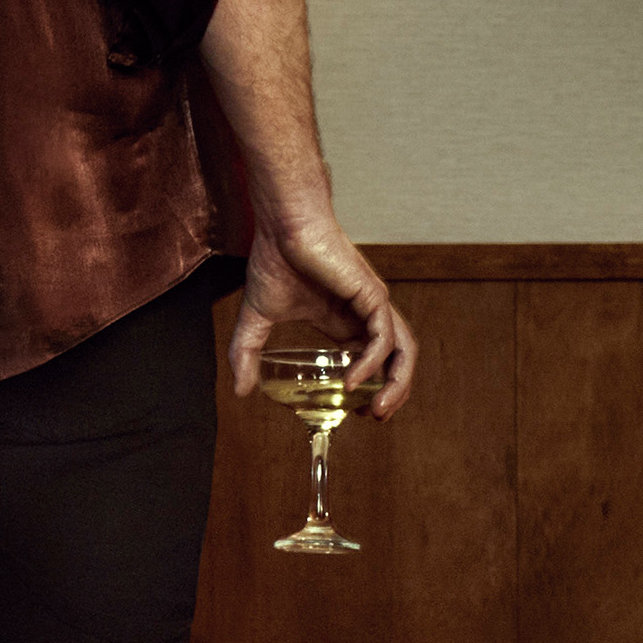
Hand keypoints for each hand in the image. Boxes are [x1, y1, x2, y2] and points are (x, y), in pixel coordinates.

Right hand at [227, 220, 413, 416]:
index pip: (373, 360)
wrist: (283, 224)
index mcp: (345, 321)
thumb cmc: (275, 258)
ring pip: (403, 352)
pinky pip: (383, 338)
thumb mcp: (257, 317)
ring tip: (377, 410)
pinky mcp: (372, 295)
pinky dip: (371, 363)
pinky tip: (352, 382)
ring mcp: (373, 305)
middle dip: (394, 392)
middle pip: (398, 360)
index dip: (373, 388)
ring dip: (397, 384)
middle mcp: (365, 315)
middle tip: (376, 417)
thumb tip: (239, 390)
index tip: (359, 413)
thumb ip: (247, 352)